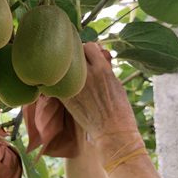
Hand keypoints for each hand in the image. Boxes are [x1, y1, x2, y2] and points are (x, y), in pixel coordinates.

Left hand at [61, 42, 144, 167]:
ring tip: (74, 77)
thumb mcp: (116, 83)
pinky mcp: (66, 98)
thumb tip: (99, 53)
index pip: (89, 46)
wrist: (112, 131)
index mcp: (102, 69)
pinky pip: (58, 82)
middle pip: (75, 54)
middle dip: (78, 58)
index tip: (90, 58)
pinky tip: (64, 86)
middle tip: (80, 67)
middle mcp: (87, 75)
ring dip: (68, 69)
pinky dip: (60, 82)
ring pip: (65, 67)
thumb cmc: (119, 108)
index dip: (89, 51)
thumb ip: (106, 67)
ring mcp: (75, 87)